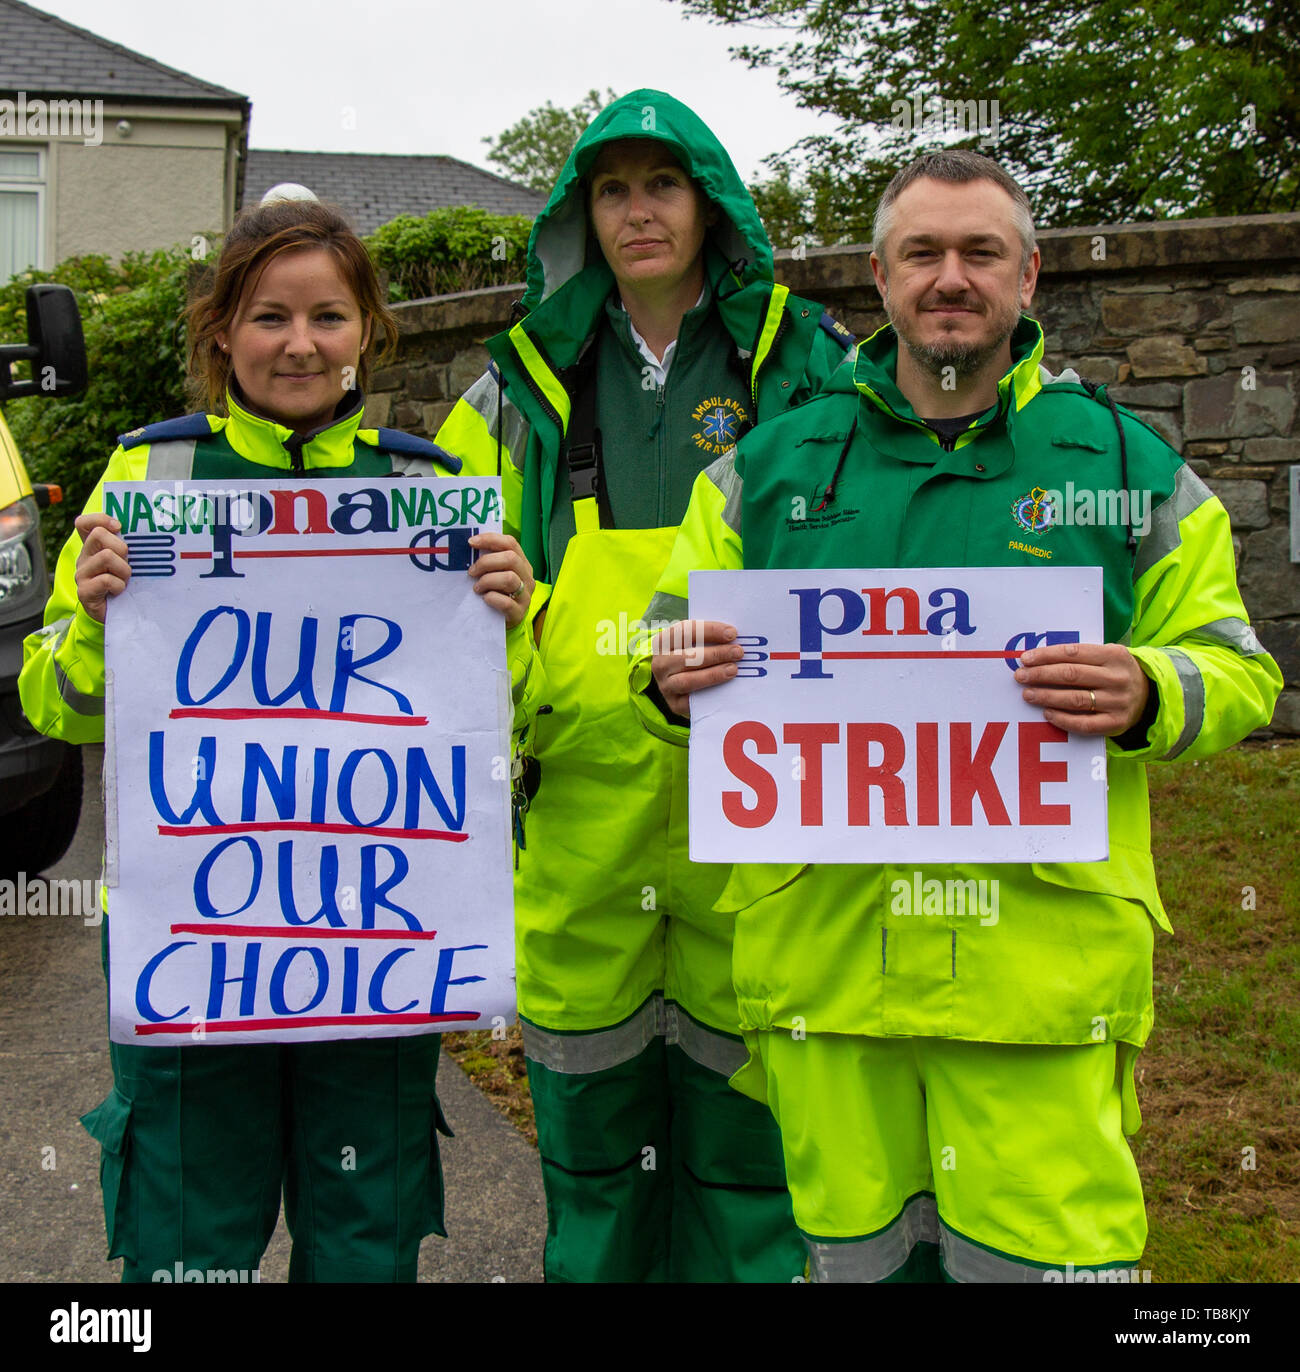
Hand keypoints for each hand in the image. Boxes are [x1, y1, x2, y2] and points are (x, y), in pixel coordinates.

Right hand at [74, 512, 129, 623]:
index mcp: (93, 548)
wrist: (120, 616)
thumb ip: (129, 547)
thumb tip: (146, 530)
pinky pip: (105, 580)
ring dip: (123, 570)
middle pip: (99, 535)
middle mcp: (84, 558)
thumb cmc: (128, 586)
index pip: (84, 523)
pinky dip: (118, 586)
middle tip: (128, 564)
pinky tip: (119, 592)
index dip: (100, 519)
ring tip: (125, 581)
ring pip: (106, 556)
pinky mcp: (84, 591)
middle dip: (121, 548)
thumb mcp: (129, 563)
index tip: (119, 527)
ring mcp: (82, 574)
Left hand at [468, 532, 533, 630]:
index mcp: (521, 563)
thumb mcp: (496, 574)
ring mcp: (525, 595)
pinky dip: (492, 598)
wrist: (503, 623)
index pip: (510, 543)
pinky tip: (485, 599)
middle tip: (472, 572)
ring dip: (487, 581)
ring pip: (509, 578)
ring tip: (477, 588)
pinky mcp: (519, 612)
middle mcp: (527, 577)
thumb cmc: (496, 593)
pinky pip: (506, 602)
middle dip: (486, 562)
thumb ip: (490, 562)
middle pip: (511, 558)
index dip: (490, 539)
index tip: (471, 542)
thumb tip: (469, 546)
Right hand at [650, 619, 742, 717]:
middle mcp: (660, 664)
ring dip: (713, 674)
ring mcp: (666, 686)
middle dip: (716, 654)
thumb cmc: (695, 657)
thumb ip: (710, 638)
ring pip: (688, 680)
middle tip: (738, 652)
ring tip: (733, 669)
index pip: (686, 631)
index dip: (710, 631)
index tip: (732, 633)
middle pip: (688, 657)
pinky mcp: (674, 704)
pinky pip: (692, 701)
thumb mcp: (697, 644)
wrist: (686, 687)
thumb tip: (733, 636)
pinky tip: (725, 688)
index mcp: (663, 642)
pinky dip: (709, 693)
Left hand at [1014, 641, 1150, 735]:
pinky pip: (1084, 724)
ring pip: (1075, 699)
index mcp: (1114, 655)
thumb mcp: (1106, 657)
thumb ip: (1079, 656)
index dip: (1046, 656)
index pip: (1073, 653)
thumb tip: (1038, 659)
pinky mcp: (1116, 723)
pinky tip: (1047, 713)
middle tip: (1020, 676)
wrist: (1150, 696)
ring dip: (1047, 696)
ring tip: (1028, 694)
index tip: (1025, 659)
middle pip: (1072, 675)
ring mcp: (1118, 702)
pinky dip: (1063, 719)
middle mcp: (1117, 678)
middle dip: (1041, 675)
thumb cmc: (1115, 672)